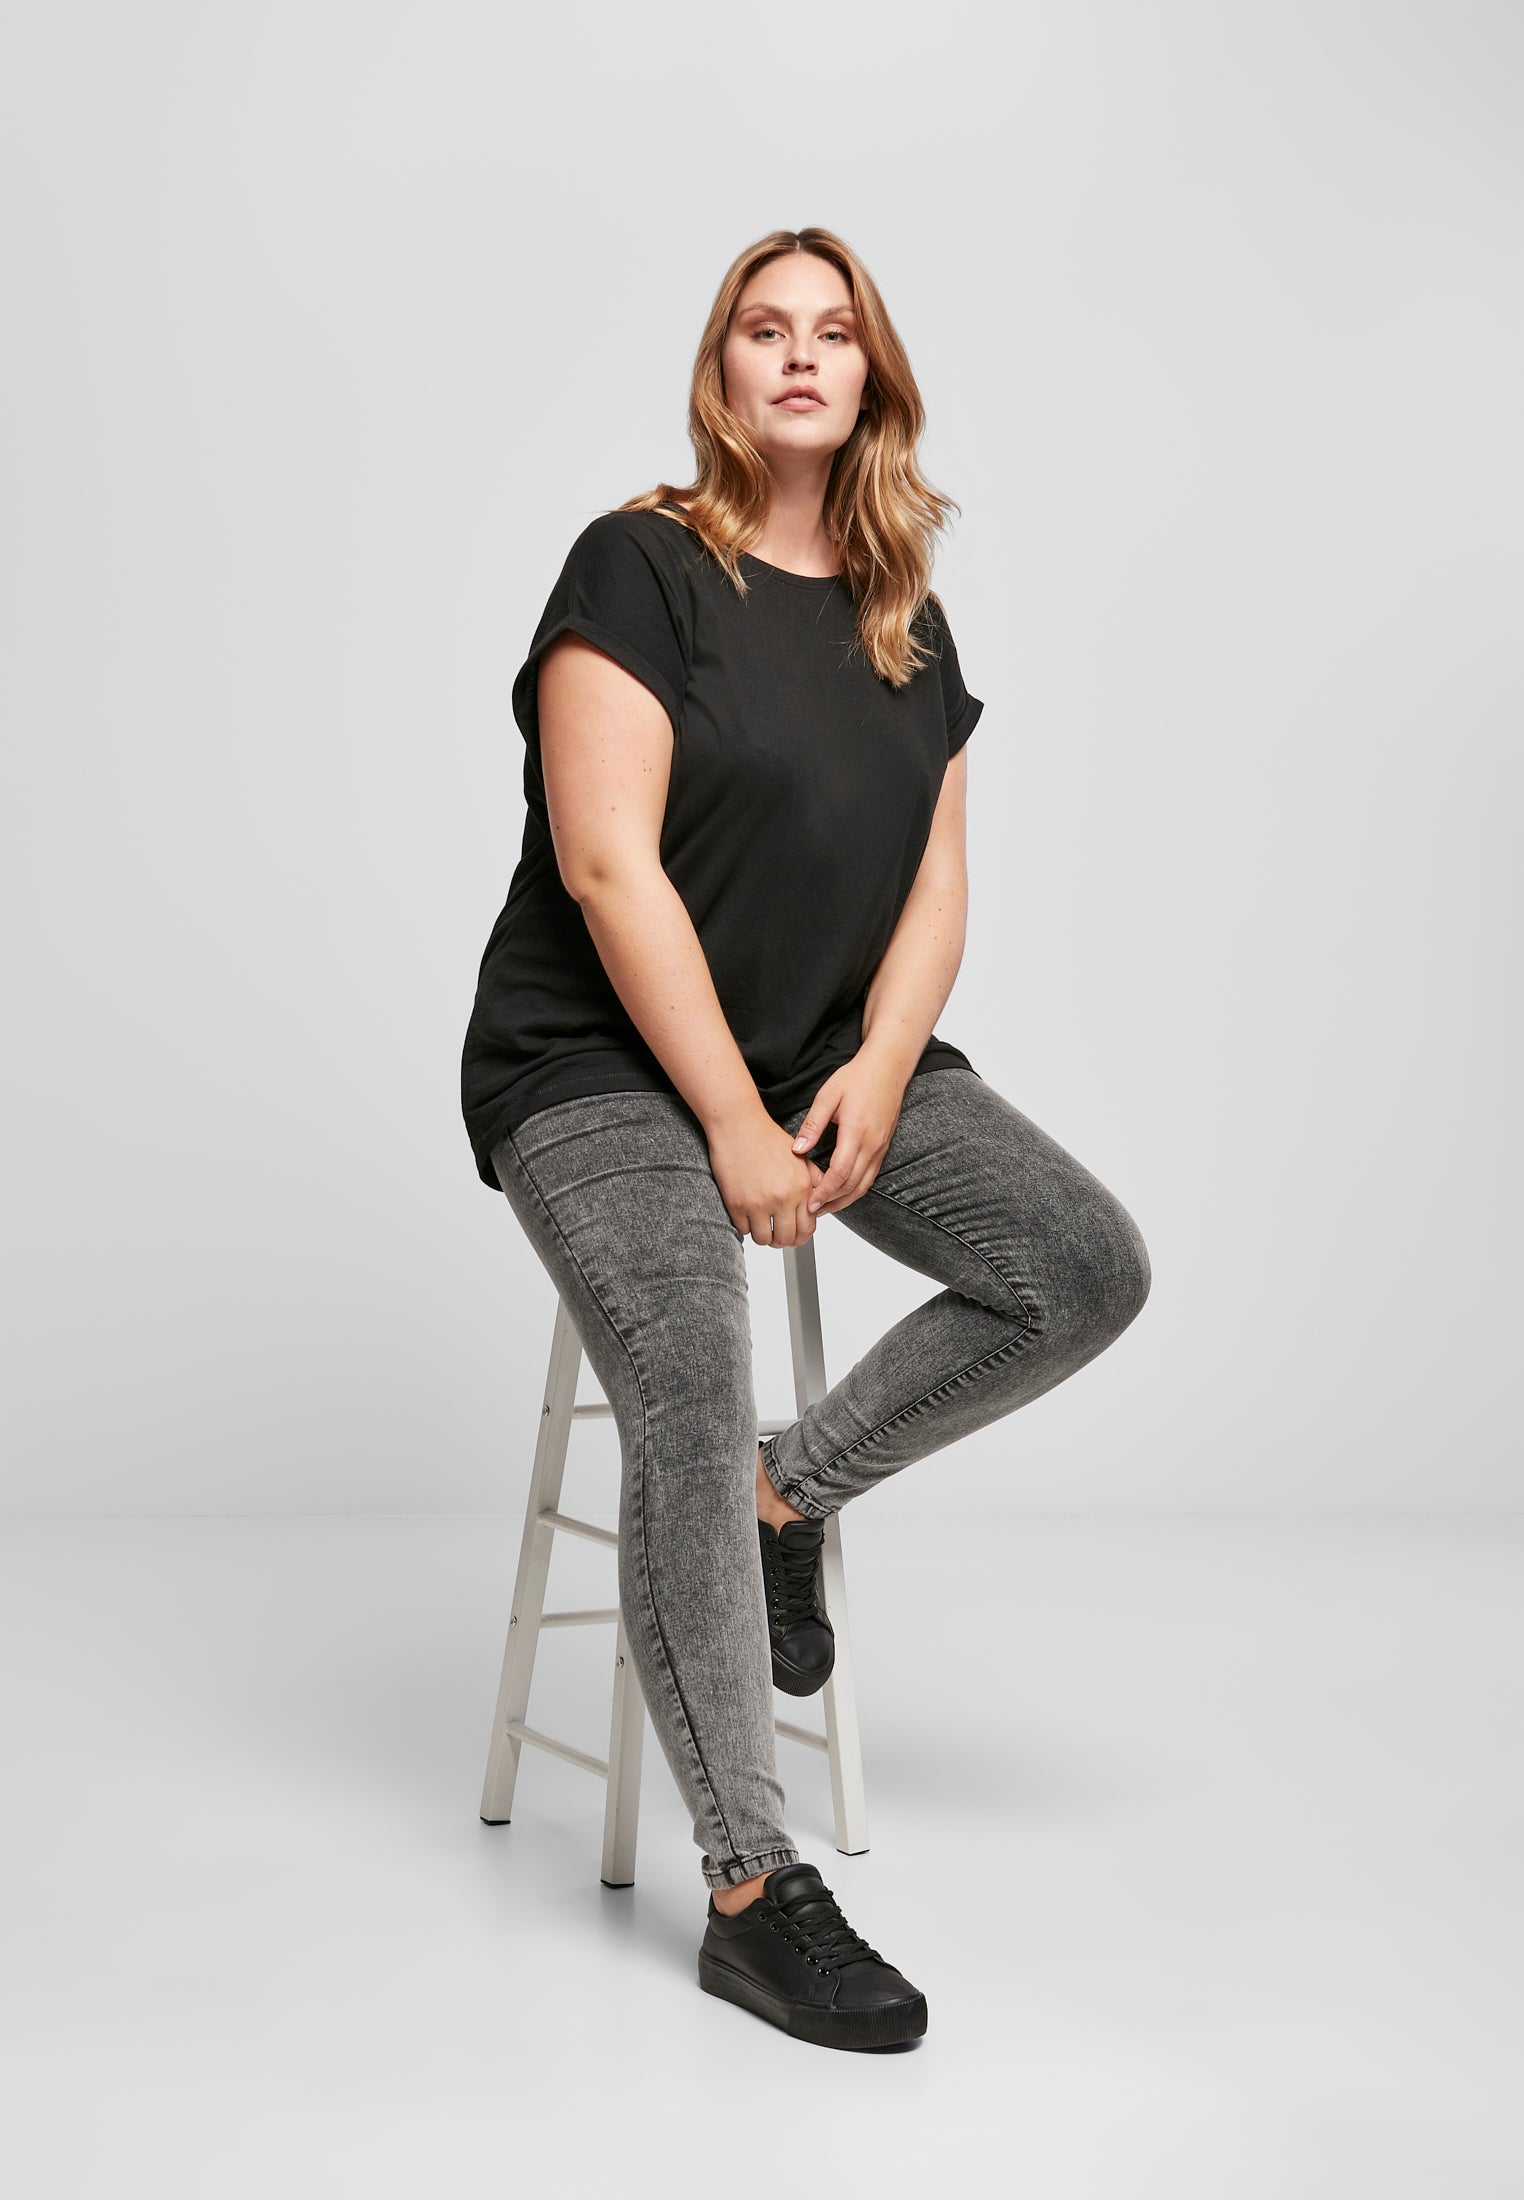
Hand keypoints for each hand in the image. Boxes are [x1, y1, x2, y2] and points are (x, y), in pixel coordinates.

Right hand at [707, 1111, 826, 1247]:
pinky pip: (744, 1230)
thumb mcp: (800, 1158)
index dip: (800, 1235)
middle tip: (776, 1234)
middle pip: (787, 1239)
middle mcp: (784, 1197)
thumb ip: (814, 1181)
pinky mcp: (737, 1204)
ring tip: (760, 1225)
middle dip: (782, 1240)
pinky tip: (746, 1214)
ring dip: (763, 1235)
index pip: (807, 1228)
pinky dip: (745, 1226)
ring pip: (764, 1239)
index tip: (794, 1232)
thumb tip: (820, 1202)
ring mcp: (759, 1203)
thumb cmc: (766, 1138)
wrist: (738, 1125)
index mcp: (802, 1187)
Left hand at [788, 1052, 908, 1215]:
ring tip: (825, 1207)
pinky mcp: (883, 1147)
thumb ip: (812, 1125)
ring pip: (864, 1185)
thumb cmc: (859, 1077)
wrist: (888, 1066)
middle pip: (852, 1186)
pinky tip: (842, 1191)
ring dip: (844, 1200)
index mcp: (856, 1132)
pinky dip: (855, 1189)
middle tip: (812, 1211)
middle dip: (832, 1202)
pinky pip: (870, 1176)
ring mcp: (880, 1147)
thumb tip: (798, 1149)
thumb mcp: (828, 1096)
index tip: (810, 1202)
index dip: (824, 1192)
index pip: (840, 1173)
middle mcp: (872, 1144)